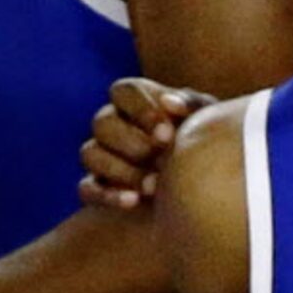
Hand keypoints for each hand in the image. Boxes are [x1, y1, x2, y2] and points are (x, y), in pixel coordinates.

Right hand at [78, 78, 213, 210]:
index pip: (123, 91)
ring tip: (155, 186)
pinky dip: (107, 195)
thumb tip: (169, 103)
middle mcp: (112, 122)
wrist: (201, 184)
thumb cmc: (201, 139)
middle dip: (133, 143)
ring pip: (90, 154)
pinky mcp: (96, 185)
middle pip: (102, 122)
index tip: (167, 134)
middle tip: (163, 160)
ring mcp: (100, 154)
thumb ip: (192, 105)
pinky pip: (87, 188)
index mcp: (135, 99)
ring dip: (122, 170)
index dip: (142, 112)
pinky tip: (134, 201)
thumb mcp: (204, 120)